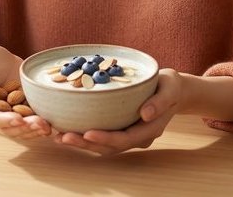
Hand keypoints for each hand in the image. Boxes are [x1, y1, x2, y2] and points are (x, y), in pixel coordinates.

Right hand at [0, 43, 51, 140]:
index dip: (4, 121)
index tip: (18, 118)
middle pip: (7, 128)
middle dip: (24, 128)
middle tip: (40, 123)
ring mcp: (8, 116)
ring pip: (20, 130)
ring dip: (34, 130)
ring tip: (47, 126)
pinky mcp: (22, 113)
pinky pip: (30, 124)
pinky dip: (39, 127)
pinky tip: (52, 125)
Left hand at [56, 68, 184, 155]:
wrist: (173, 90)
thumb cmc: (170, 86)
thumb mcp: (170, 88)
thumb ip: (159, 102)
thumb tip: (144, 114)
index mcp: (150, 129)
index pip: (125, 139)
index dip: (106, 138)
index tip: (87, 133)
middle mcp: (138, 137)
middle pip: (110, 147)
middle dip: (86, 144)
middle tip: (63, 137)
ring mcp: (129, 135)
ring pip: (104, 146)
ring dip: (82, 143)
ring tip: (59, 136)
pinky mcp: (121, 129)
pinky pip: (102, 137)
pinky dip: (85, 135)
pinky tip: (67, 129)